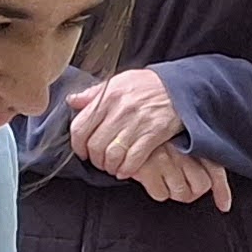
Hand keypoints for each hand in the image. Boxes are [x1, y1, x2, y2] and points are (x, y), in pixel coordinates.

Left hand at [67, 66, 185, 177]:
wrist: (179, 86)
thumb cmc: (148, 85)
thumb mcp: (119, 81)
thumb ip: (94, 93)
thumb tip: (72, 101)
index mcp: (107, 97)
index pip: (80, 127)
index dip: (78, 145)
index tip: (82, 152)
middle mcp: (119, 110)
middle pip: (95, 145)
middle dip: (95, 159)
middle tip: (99, 162)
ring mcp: (137, 123)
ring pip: (112, 155)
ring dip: (109, 166)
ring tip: (112, 167)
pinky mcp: (153, 134)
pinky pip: (133, 159)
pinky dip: (126, 169)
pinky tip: (125, 170)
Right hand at [128, 147, 233, 210]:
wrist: (121, 139)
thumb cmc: (151, 143)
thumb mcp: (177, 144)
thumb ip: (197, 161)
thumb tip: (221, 197)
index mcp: (190, 142)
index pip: (215, 169)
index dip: (222, 191)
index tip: (224, 205)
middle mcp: (180, 150)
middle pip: (200, 186)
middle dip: (192, 192)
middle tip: (179, 185)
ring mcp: (164, 159)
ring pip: (181, 193)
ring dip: (173, 192)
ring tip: (164, 180)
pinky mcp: (147, 170)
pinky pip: (161, 195)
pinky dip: (157, 191)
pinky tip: (151, 180)